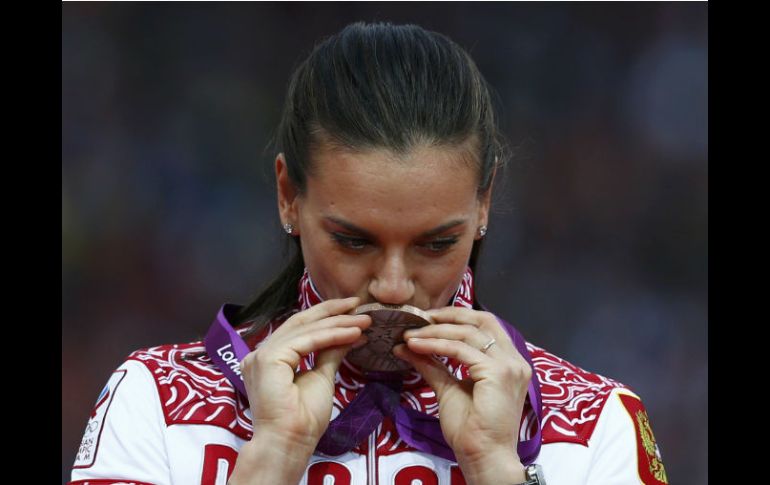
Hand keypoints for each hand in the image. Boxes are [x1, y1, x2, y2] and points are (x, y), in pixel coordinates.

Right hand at [239, 297, 371, 450]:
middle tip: (358, 303)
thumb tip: (349, 334)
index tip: (353, 310)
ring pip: (306, 330)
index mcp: (270, 358)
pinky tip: (353, 333)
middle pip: (301, 322)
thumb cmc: (303, 420)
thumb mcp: (322, 377)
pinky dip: (332, 335)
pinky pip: (307, 341)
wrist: (291, 443)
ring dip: (338, 323)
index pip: (299, 328)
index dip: (326, 316)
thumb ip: (330, 353)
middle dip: (332, 311)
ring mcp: (261, 355)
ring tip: (363, 320)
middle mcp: (261, 353)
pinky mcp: (268, 359)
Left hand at [393, 307, 529, 481]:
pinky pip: (460, 350)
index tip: (429, 319)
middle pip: (482, 320)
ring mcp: (509, 365)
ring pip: (467, 333)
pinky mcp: (497, 373)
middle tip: (420, 318)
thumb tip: (407, 346)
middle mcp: (514, 359)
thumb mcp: (448, 389)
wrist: (484, 456)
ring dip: (435, 331)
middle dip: (450, 315)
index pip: (486, 325)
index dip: (458, 316)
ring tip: (410, 336)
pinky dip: (435, 345)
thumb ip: (433, 365)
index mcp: (509, 362)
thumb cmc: (471, 429)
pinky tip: (416, 346)